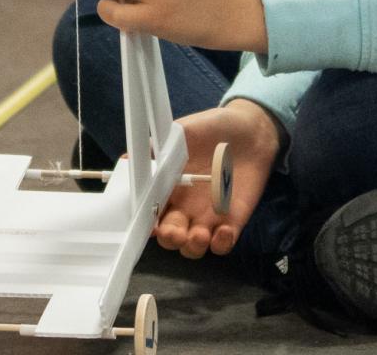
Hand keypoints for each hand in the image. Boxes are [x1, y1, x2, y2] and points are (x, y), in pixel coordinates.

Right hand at [154, 101, 282, 258]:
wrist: (249, 129)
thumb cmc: (211, 129)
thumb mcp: (180, 132)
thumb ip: (155, 147)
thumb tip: (127, 160)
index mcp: (167, 188)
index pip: (150, 214)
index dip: (146, 223)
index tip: (147, 223)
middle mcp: (184, 208)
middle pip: (169, 236)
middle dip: (169, 239)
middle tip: (174, 233)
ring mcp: (208, 217)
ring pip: (192, 247)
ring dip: (192, 247)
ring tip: (199, 235)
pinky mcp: (232, 221)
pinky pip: (223, 245)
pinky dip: (221, 244)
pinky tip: (224, 230)